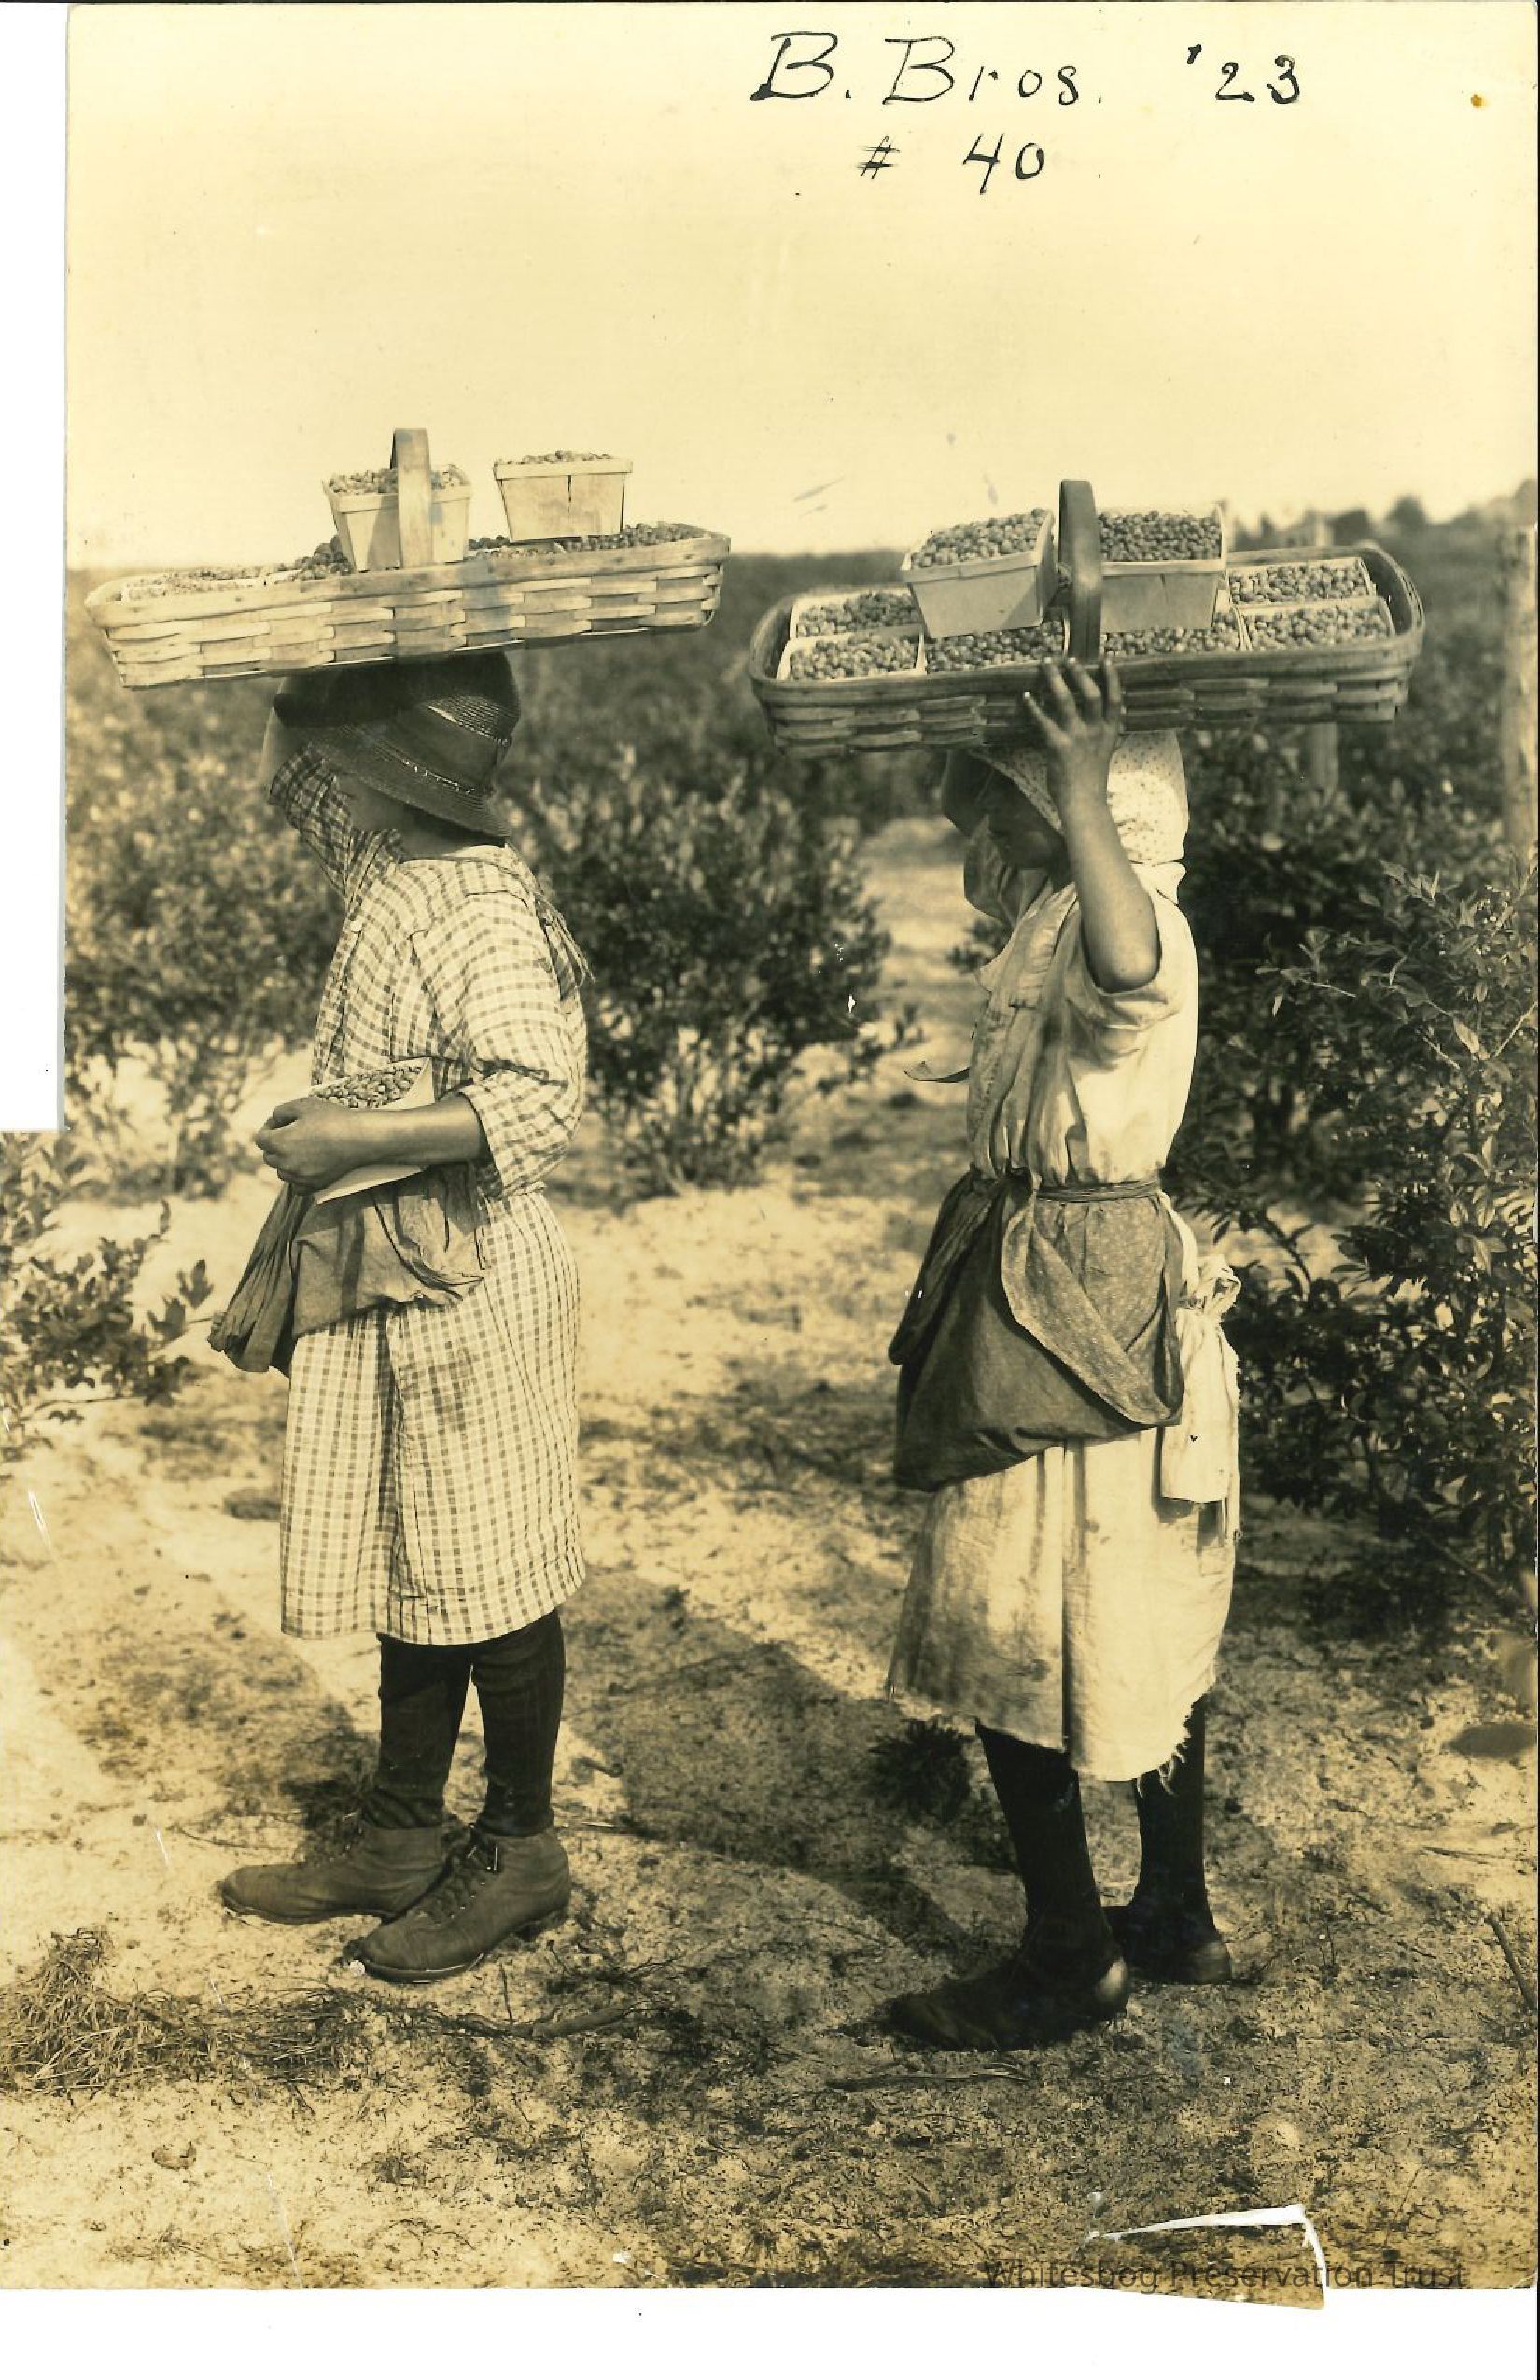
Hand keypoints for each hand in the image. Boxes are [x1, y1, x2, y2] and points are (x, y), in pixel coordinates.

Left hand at [255, 1096, 371, 1189]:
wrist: (360, 1138)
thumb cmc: (332, 1119)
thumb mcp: (304, 1105)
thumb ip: (281, 1111)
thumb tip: (274, 1118)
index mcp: (279, 1142)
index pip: (260, 1139)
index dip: (268, 1128)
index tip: (281, 1123)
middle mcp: (285, 1163)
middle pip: (269, 1156)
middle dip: (276, 1145)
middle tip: (292, 1134)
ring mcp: (299, 1177)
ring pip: (282, 1172)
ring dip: (286, 1161)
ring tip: (302, 1149)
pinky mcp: (314, 1185)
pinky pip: (296, 1186)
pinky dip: (298, 1178)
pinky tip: (307, 1166)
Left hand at [1019, 659, 1125, 810]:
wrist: (1084, 804)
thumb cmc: (1091, 780)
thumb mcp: (1104, 753)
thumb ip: (1102, 734)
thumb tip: (1102, 718)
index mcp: (1110, 732)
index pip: (1115, 699)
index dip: (1112, 677)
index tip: (1107, 659)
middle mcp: (1096, 731)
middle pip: (1090, 694)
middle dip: (1079, 673)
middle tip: (1069, 658)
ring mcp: (1077, 737)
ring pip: (1066, 701)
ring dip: (1055, 680)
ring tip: (1046, 665)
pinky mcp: (1058, 746)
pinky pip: (1043, 721)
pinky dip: (1033, 707)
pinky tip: (1026, 697)